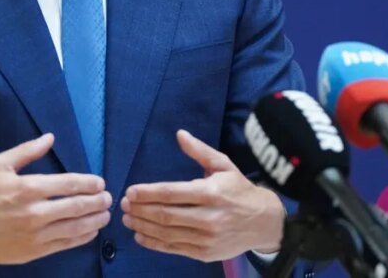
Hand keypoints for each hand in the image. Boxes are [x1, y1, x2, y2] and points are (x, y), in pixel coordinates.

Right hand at [0, 133, 111, 265]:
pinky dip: (82, 237)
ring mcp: (36, 235)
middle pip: (77, 206)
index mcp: (27, 188)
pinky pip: (65, 244)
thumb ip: (27, 151)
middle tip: (108, 198)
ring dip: (95, 220)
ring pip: (75, 227)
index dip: (89, 183)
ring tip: (105, 214)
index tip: (99, 182)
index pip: (68, 184)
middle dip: (97, 201)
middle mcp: (34, 213)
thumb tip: (50, 137)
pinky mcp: (35, 251)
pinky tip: (91, 231)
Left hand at [121, 129, 284, 261]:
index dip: (148, 193)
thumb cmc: (240, 190)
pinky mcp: (205, 254)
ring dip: (143, 227)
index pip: (172, 193)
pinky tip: (141, 236)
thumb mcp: (224, 165)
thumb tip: (180, 134)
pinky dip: (155, 244)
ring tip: (128, 219)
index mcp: (211, 192)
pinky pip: (175, 248)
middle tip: (123, 205)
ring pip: (167, 233)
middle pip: (166, 215)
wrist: (264, 223)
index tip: (130, 192)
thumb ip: (200, 151)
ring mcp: (207, 238)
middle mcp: (209, 217)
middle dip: (140, 210)